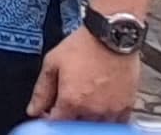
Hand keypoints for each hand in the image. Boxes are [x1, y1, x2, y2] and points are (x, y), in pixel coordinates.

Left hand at [24, 22, 139, 121]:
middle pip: (76, 127)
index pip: (56, 124)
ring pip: (96, 127)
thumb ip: (42, 90)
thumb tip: (33, 109)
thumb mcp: (53, 62)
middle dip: (68, 117)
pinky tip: (102, 105)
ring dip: (87, 118)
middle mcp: (92, 109)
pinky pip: (116, 123)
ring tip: (85, 101)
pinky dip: (107, 119)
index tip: (49, 111)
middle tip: (67, 103)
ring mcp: (111, 110)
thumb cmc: (84, 45)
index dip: (49, 118)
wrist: (112, 34)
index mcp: (71, 101)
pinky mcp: (127, 106)